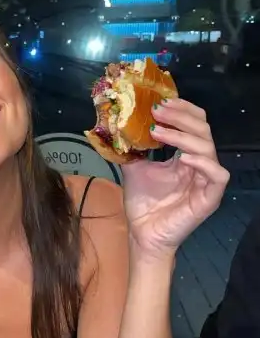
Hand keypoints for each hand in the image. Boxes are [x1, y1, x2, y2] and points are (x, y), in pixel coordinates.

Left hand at [121, 98, 229, 259]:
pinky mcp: (210, 197)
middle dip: (180, 116)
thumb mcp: (135, 168)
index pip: (194, 124)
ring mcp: (207, 180)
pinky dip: (202, 163)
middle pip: (202, 130)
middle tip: (157, 111)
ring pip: (207, 147)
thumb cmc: (143, 204)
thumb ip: (133, 147)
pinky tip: (182, 157)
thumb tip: (120, 124)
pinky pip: (217, 174)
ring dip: (183, 136)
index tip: (159, 103)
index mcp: (186, 156)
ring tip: (158, 131)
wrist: (143, 234)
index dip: (181, 110)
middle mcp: (200, 164)